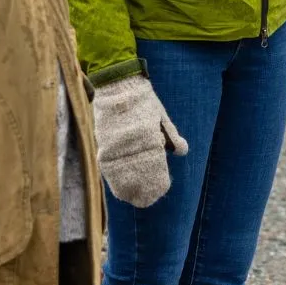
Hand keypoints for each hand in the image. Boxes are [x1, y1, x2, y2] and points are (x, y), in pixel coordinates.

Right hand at [92, 74, 187, 207]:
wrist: (118, 86)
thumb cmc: (143, 101)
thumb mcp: (162, 116)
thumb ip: (171, 135)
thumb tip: (182, 152)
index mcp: (150, 140)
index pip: (155, 171)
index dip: (159, 184)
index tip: (162, 188)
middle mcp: (133, 148)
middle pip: (139, 180)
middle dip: (145, 192)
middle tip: (149, 198)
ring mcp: (116, 149)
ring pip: (122, 180)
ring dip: (129, 190)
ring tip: (134, 197)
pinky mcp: (103, 148)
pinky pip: (109, 172)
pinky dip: (116, 181)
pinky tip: (120, 187)